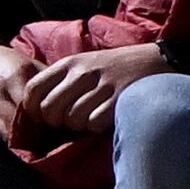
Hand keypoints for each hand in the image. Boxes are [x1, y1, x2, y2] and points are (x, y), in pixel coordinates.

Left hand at [18, 41, 164, 136]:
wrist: (156, 61)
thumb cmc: (115, 68)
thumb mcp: (84, 64)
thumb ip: (62, 80)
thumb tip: (38, 106)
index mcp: (69, 63)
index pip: (34, 89)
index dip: (33, 108)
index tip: (43, 116)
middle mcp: (82, 73)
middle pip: (50, 108)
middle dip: (55, 122)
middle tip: (66, 123)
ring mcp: (102, 87)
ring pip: (72, 118)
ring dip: (78, 126)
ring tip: (87, 121)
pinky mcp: (120, 100)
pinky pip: (94, 123)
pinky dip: (95, 127)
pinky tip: (102, 121)